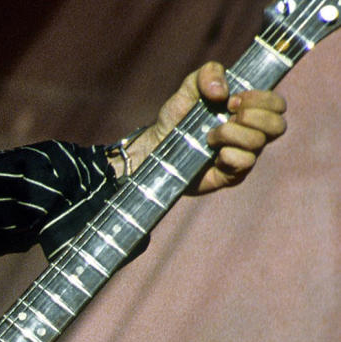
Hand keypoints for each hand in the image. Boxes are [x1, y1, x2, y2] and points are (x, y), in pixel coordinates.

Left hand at [122, 61, 286, 194]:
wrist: (156, 145)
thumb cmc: (178, 116)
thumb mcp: (190, 87)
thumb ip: (208, 74)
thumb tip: (222, 91)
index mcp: (250, 111)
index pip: (277, 105)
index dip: (262, 100)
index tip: (233, 100)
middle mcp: (252, 133)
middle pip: (278, 125)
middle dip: (253, 116)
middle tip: (227, 115)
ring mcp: (244, 155)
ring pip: (259, 143)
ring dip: (232, 134)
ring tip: (210, 136)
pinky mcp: (232, 174)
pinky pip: (245, 163)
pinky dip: (229, 155)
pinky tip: (214, 153)